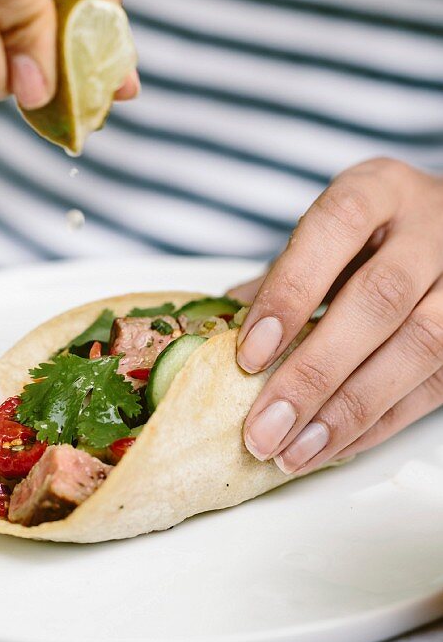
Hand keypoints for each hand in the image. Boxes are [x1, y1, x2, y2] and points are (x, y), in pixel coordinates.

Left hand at [236, 158, 442, 472]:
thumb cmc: (374, 232)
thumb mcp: (328, 232)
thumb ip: (282, 275)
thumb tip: (220, 332)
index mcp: (380, 189)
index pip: (337, 227)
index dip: (291, 290)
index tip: (249, 353)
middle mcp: (431, 228)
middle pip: (378, 299)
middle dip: (315, 372)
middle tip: (263, 426)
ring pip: (418, 348)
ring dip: (348, 411)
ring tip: (292, 452)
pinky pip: (433, 387)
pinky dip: (377, 423)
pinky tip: (331, 446)